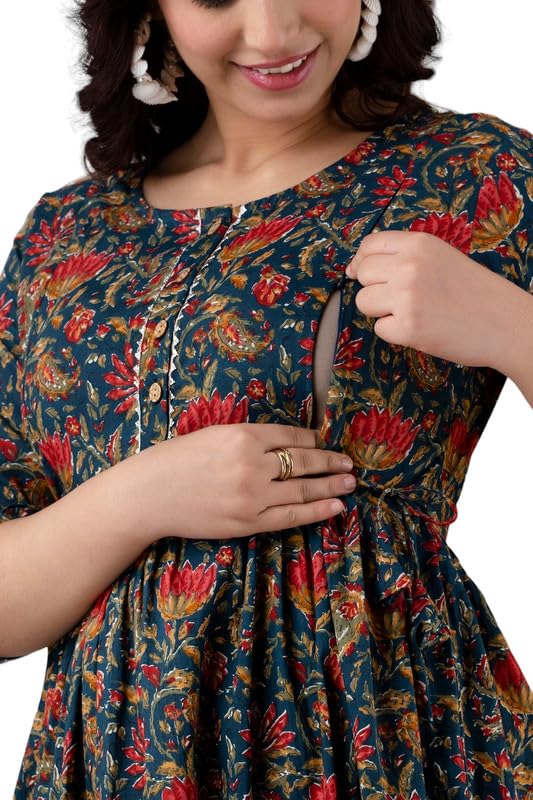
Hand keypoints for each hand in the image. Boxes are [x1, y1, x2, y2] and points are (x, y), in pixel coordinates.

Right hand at [137, 423, 355, 539]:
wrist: (149, 495)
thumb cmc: (176, 460)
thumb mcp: (213, 435)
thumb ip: (248, 439)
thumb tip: (284, 444)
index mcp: (242, 435)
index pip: (289, 436)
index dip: (312, 440)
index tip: (324, 442)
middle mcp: (251, 463)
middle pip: (302, 461)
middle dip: (329, 462)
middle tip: (349, 462)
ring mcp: (252, 495)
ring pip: (302, 489)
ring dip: (330, 485)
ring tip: (350, 482)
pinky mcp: (248, 522)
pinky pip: (291, 516)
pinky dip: (316, 510)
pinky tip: (334, 505)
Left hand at [346, 230, 511, 368]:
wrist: (504, 323)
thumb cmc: (474, 292)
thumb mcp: (441, 256)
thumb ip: (405, 256)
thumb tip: (357, 267)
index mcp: (419, 244)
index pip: (369, 245)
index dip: (362, 261)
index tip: (362, 274)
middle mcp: (409, 267)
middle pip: (363, 274)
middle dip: (374, 288)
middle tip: (399, 298)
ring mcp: (407, 297)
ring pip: (364, 302)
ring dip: (381, 311)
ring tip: (411, 312)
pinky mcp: (408, 328)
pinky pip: (379, 329)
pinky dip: (395, 333)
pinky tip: (420, 328)